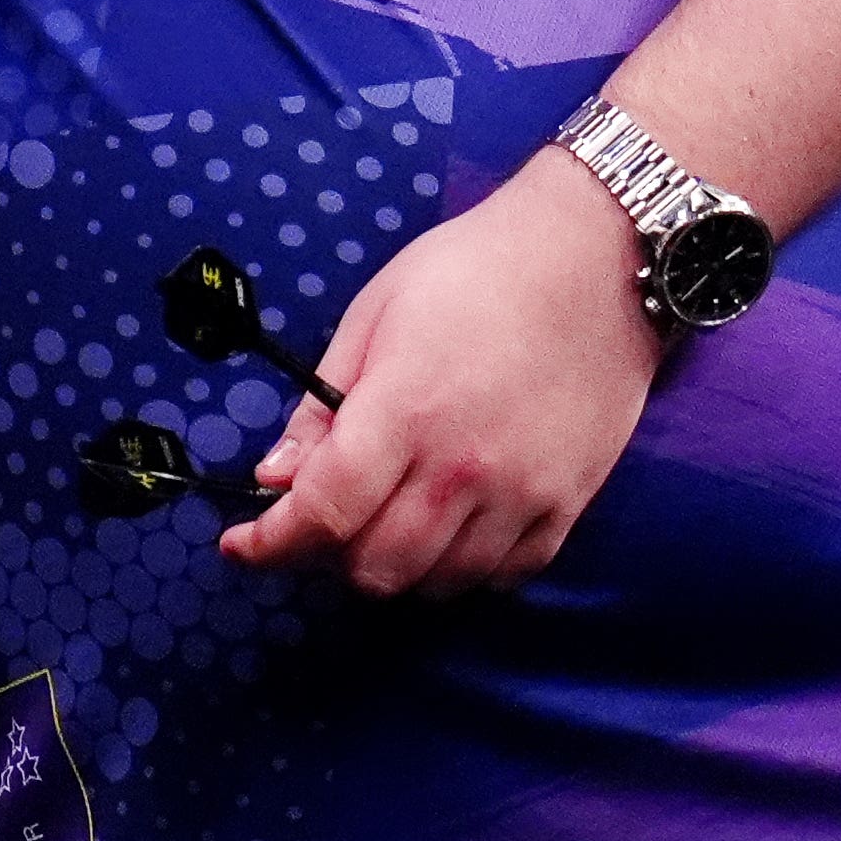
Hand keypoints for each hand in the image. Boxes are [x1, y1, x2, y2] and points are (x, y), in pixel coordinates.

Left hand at [216, 149, 664, 597]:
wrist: (598, 256)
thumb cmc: (478, 268)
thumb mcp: (376, 312)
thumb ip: (322, 406)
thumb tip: (276, 477)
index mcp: (405, 410)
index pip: (321, 514)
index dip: (269, 544)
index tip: (243, 545)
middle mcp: (462, 467)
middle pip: (374, 568)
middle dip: (332, 552)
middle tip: (330, 514)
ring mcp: (521, 492)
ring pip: (437, 584)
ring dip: (399, 564)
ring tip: (393, 515)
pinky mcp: (567, 503)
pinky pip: (503, 576)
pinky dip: (466, 569)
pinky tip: (454, 525)